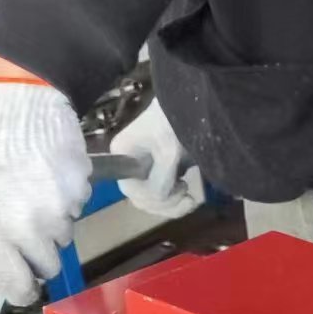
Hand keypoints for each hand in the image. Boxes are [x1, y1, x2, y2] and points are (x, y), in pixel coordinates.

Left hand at [0, 55, 90, 305]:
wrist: (13, 91)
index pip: (19, 286)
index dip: (21, 288)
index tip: (22, 281)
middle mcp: (30, 225)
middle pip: (49, 265)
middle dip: (39, 250)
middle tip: (26, 222)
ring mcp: (61, 207)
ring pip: (64, 234)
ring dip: (53, 220)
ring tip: (34, 185)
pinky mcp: (82, 188)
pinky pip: (78, 206)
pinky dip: (66, 194)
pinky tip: (48, 170)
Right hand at [110, 98, 202, 218]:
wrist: (189, 107)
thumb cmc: (174, 123)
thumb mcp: (168, 151)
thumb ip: (160, 179)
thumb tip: (158, 199)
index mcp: (122, 156)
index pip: (132, 190)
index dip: (152, 198)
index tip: (175, 192)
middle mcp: (129, 167)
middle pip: (142, 200)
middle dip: (166, 204)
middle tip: (188, 197)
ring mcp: (143, 172)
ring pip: (153, 203)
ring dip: (173, 206)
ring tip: (190, 197)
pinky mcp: (159, 176)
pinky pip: (163, 199)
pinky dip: (176, 202)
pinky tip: (188, 196)